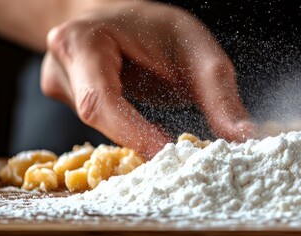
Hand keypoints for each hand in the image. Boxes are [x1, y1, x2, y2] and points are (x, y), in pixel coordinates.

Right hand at [41, 2, 253, 156]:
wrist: (119, 16)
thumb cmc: (156, 27)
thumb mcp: (195, 48)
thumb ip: (219, 93)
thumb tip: (244, 137)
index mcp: (83, 41)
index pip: (101, 99)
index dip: (132, 132)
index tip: (166, 152)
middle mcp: (60, 62)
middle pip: (94, 117)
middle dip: (134, 138)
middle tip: (172, 156)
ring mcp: (56, 82)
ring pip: (96, 127)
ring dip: (132, 135)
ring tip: (163, 134)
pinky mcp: (63, 99)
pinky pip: (96, 126)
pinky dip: (124, 132)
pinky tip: (143, 128)